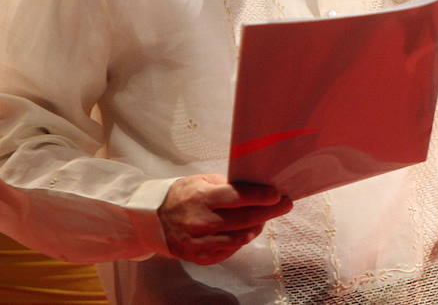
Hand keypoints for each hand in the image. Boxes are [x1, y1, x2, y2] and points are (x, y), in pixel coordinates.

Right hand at [158, 174, 291, 264]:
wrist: (153, 220)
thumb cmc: (182, 195)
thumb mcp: (201, 181)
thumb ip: (226, 186)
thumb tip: (253, 187)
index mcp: (202, 198)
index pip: (237, 198)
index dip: (260, 197)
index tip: (278, 194)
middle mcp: (202, 222)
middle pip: (244, 219)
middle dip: (269, 211)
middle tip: (285, 204)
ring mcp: (201, 242)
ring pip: (240, 237)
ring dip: (258, 226)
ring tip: (266, 217)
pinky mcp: (200, 256)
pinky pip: (229, 250)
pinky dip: (241, 240)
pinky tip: (247, 230)